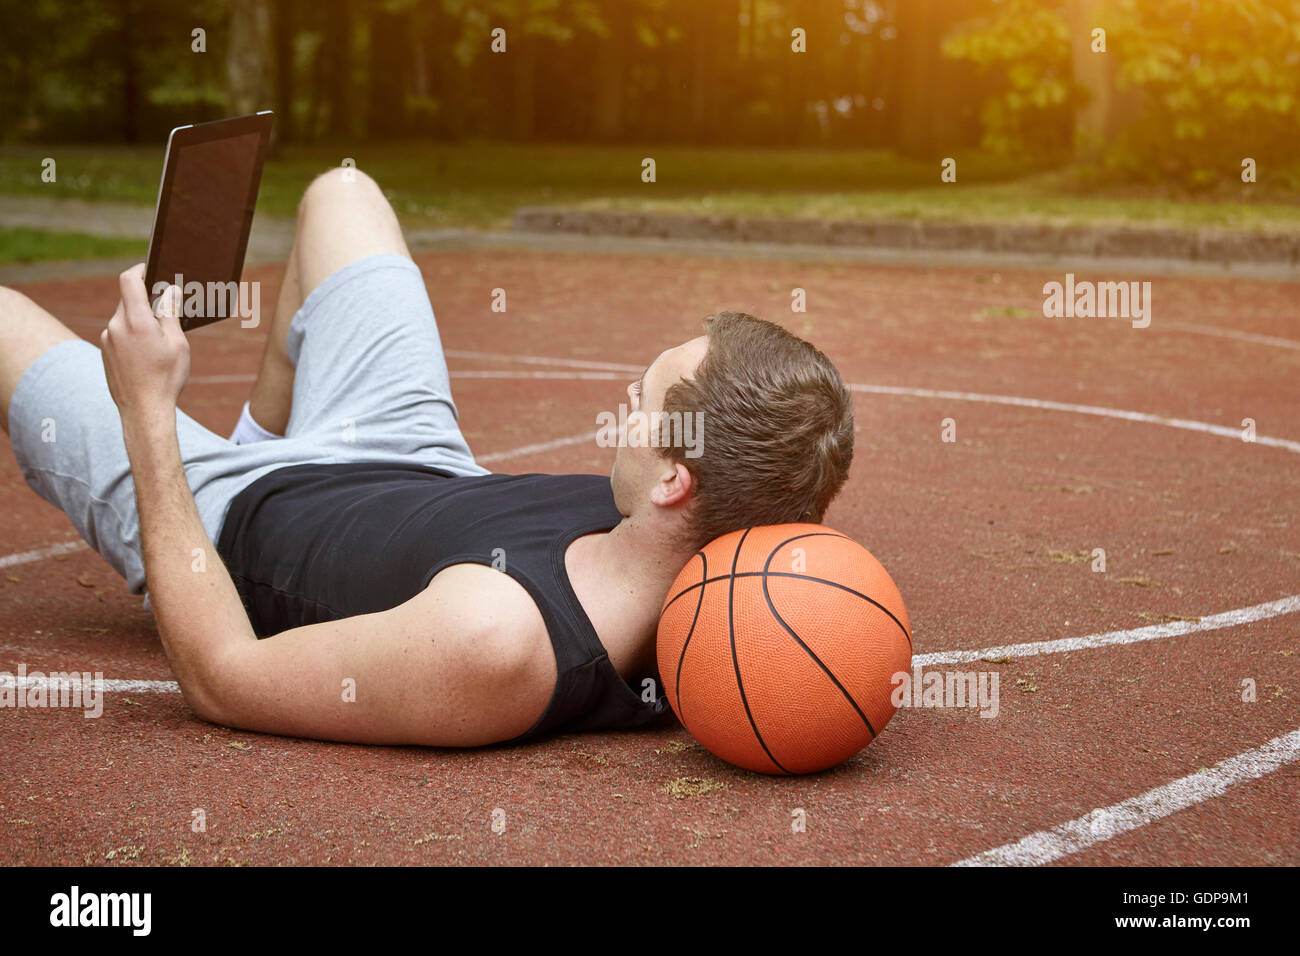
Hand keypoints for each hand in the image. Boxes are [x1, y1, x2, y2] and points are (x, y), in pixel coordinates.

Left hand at [101, 264, 189, 421]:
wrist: (144, 410)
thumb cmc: (165, 378)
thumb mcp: (177, 343)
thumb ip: (170, 313)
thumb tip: (170, 290)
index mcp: (135, 320)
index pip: (129, 280)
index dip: (140, 270)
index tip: (150, 269)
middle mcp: (115, 326)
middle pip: (128, 300)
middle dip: (146, 300)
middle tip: (166, 309)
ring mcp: (108, 339)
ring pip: (124, 318)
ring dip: (140, 321)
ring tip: (159, 341)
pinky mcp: (105, 352)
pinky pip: (119, 334)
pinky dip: (132, 335)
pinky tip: (147, 354)